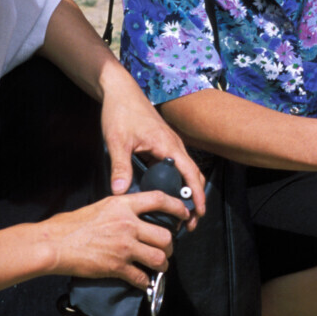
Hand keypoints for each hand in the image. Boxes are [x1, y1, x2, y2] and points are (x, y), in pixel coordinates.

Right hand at [36, 189, 186, 288]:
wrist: (55, 244)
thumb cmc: (71, 225)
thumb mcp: (100, 206)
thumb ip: (121, 209)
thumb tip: (135, 215)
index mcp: (123, 205)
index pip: (159, 200)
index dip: (177, 207)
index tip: (184, 214)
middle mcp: (128, 224)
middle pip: (166, 236)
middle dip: (170, 247)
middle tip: (166, 250)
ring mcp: (124, 246)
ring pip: (159, 258)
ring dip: (162, 265)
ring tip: (159, 267)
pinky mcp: (117, 266)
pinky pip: (142, 277)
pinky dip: (145, 282)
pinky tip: (143, 282)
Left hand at [100, 77, 206, 224]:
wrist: (120, 91)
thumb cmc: (121, 112)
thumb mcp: (117, 141)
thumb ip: (120, 167)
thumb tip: (120, 192)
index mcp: (168, 145)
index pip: (190, 174)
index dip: (197, 195)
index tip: (199, 214)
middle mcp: (174, 146)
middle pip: (193, 177)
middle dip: (195, 200)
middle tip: (189, 224)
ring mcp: (170, 146)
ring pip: (185, 173)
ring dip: (186, 192)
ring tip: (180, 214)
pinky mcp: (162, 146)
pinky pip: (175, 168)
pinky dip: (175, 183)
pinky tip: (165, 196)